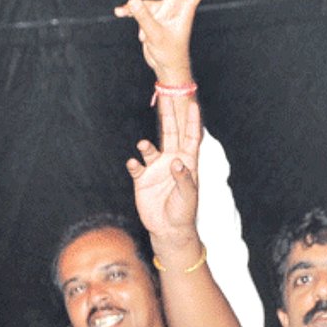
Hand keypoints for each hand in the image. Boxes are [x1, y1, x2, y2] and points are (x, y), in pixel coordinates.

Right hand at [114, 0, 220, 80]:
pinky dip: (129, 12)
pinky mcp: (151, 17)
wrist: (166, 67)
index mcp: (184, 8)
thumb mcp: (156, 35)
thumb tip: (132, 0)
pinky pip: (137, 10)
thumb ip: (144, 17)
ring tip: (144, 34)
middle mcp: (174, 5)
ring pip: (146, 3)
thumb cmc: (170, 53)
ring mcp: (162, 10)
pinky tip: (119, 13)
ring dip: (139, 14)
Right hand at [128, 97, 202, 240]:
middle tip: (164, 97)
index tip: (193, 104)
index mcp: (187, 163)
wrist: (168, 229)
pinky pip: (136, 166)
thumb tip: (177, 162)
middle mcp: (171, 161)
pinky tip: (134, 164)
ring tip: (144, 145)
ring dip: (146, 145)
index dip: (192, 122)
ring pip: (150, 149)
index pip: (191, 138)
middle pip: (169, 134)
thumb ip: (184, 178)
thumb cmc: (183, 212)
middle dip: (168, 116)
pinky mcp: (142, 179)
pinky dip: (134, 163)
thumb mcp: (188, 196)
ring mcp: (156, 169)